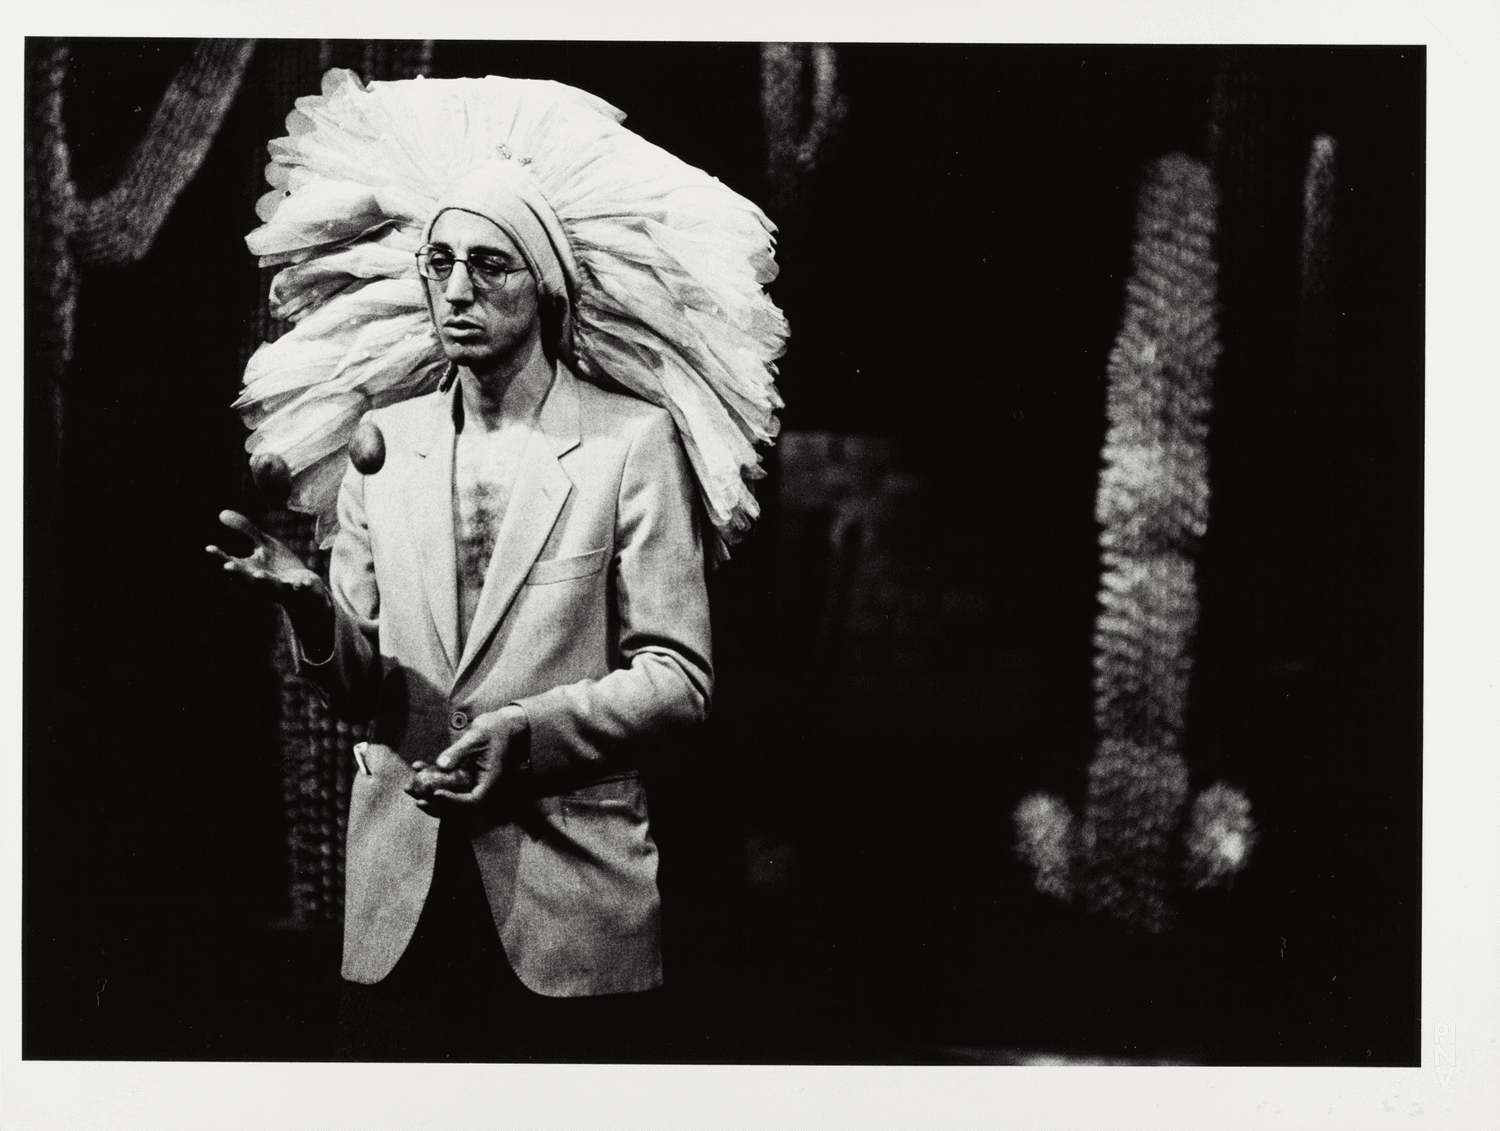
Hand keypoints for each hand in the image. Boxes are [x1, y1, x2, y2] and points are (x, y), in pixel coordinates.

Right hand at [206, 510, 332, 654]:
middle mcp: (263, 582)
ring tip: (258, 574)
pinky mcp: (300, 589)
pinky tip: (302, 582)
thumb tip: (222, 513)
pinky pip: (301, 589)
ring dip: (265, 581)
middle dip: (238, 573)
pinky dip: (301, 586)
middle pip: (248, 579)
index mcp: (251, 571)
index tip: (209, 548)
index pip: (232, 565)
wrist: (304, 588)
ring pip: (272, 587)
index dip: (220, 557)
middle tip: (227, 566)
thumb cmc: (279, 567)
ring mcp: (282, 588)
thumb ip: (247, 531)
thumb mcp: (263, 546)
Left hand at [405, 707, 527, 815]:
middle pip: (457, 805)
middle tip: (416, 800)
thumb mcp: (477, 736)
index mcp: (489, 781)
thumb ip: (460, 751)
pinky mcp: (462, 774)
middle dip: (435, 804)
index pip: (472, 800)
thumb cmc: (494, 728)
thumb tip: (441, 765)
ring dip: (427, 794)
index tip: (436, 793)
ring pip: (448, 795)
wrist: (502, 725)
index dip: (454, 801)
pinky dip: (430, 777)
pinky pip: (445, 781)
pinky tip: (416, 766)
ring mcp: (470, 781)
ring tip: (408, 787)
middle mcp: (479, 785)